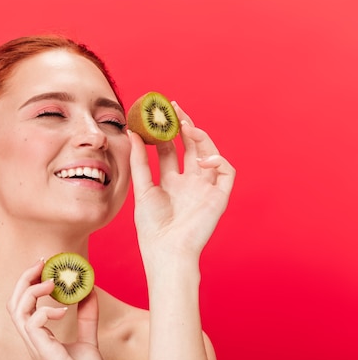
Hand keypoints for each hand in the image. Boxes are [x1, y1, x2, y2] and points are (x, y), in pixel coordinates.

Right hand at [7, 260, 107, 359]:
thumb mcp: (88, 342)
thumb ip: (86, 318)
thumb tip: (89, 292)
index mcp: (39, 336)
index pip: (24, 303)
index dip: (30, 281)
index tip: (45, 265)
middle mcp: (33, 339)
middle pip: (14, 302)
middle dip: (24, 278)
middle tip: (42, 262)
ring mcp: (36, 346)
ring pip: (17, 309)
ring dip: (32, 289)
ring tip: (52, 283)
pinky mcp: (44, 352)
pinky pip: (33, 323)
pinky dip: (46, 310)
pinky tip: (64, 311)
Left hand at [128, 102, 235, 259]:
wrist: (166, 251)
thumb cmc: (152, 227)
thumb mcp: (142, 188)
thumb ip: (139, 161)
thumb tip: (131, 132)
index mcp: (170, 182)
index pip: (171, 150)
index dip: (166, 132)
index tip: (158, 115)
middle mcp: (189, 182)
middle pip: (191, 147)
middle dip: (184, 126)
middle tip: (174, 108)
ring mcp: (205, 188)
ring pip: (209, 153)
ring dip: (200, 137)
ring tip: (187, 126)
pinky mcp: (219, 197)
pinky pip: (227, 172)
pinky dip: (219, 161)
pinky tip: (202, 159)